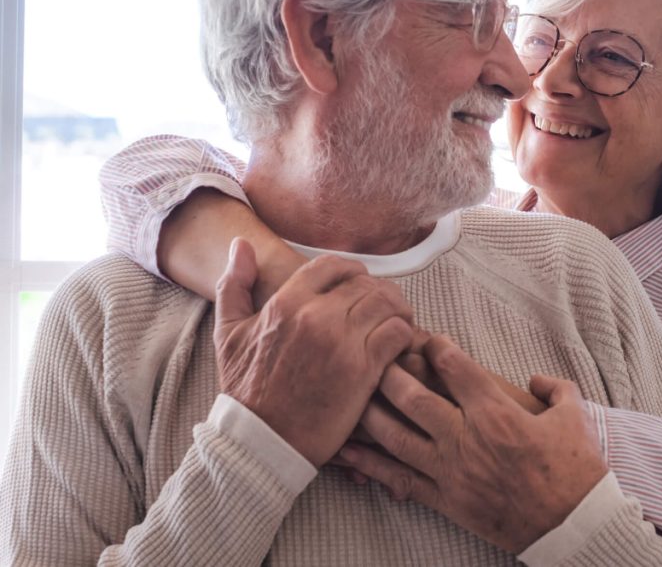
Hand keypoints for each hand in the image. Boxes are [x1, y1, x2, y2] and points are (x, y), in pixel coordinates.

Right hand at [214, 237, 416, 466]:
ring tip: (396, 323)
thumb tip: (241, 246)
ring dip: (397, 310)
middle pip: (366, 283)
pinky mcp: (363, 369)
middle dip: (378, 292)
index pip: (334, 265)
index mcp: (287, 302)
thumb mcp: (228, 333)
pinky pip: (399, 333)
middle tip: (384, 308)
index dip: (352, 271)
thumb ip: (234, 285)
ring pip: (387, 303)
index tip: (359, 285)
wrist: (262, 442)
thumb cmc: (246, 391)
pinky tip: (399, 347)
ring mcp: (342, 341)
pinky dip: (405, 335)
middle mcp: (316, 315)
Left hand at [335, 334, 607, 553]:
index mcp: (496, 413)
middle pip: (414, 398)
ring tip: (353, 396)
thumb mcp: (574, 415)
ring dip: (371, 414)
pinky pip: (399, 479)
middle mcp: (467, 438)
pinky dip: (370, 466)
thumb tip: (534, 379)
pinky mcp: (445, 500)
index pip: (456, 368)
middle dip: (390, 373)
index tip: (426, 338)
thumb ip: (554, 387)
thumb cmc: (576, 468)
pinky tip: (348, 454)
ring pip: (397, 437)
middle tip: (376, 356)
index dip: (437, 347)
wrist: (574, 524)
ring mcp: (452, 471)